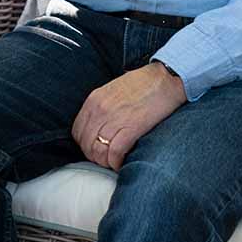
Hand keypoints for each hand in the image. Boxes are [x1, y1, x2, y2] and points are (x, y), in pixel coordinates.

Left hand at [71, 62, 187, 171]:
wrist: (164, 79)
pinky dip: (116, 162)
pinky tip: (121, 163)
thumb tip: (96, 127)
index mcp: (94, 100)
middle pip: (86, 144)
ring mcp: (115, 119)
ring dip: (105, 162)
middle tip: (104, 159)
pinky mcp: (132, 128)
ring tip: (113, 162)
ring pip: (98, 151)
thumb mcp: (111, 90)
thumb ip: (101, 106)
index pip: (77, 132)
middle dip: (94, 156)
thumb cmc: (141, 84)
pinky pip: (115, 152)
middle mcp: (100, 110)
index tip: (94, 148)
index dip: (84, 145)